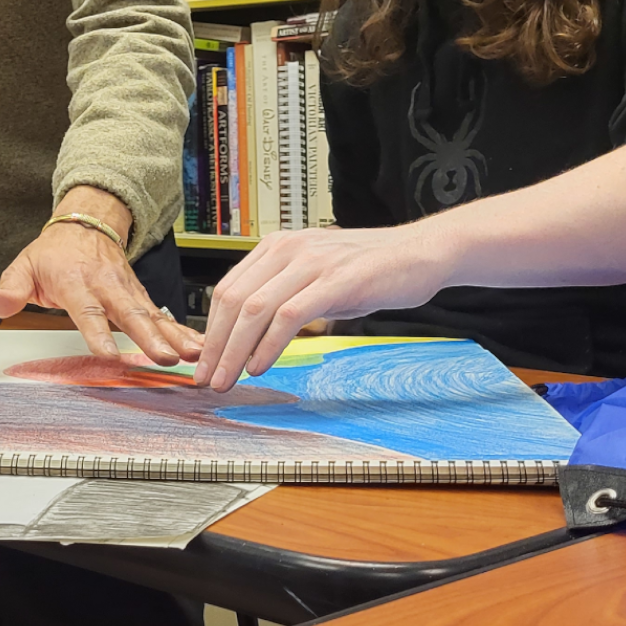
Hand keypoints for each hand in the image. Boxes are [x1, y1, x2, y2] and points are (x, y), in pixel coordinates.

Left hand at [0, 224, 202, 365]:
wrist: (88, 221)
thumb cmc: (56, 251)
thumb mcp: (24, 266)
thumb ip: (10, 289)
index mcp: (77, 281)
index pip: (87, 311)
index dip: (98, 334)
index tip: (109, 356)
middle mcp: (107, 285)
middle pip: (130, 314)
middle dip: (149, 337)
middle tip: (165, 358)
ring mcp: (127, 290)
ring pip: (152, 314)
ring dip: (174, 335)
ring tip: (193, 354)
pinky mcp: (141, 295)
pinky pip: (163, 314)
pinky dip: (182, 330)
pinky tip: (199, 345)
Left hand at [194, 225, 444, 391]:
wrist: (421, 252)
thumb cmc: (371, 269)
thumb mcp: (317, 277)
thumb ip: (286, 296)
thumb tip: (252, 334)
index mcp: (278, 246)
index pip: (228, 289)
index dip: (210, 329)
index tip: (204, 361)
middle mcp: (288, 249)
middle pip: (234, 300)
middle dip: (215, 345)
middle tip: (207, 378)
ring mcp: (312, 262)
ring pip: (255, 309)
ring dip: (235, 350)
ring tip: (227, 379)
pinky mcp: (335, 280)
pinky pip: (289, 314)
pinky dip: (269, 344)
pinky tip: (260, 366)